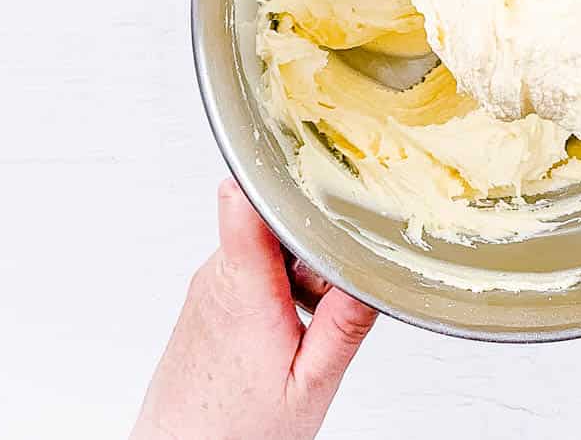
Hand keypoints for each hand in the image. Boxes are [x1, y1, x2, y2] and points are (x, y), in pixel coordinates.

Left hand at [132, 179, 377, 438]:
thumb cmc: (234, 432)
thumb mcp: (312, 384)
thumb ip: (345, 324)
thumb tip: (374, 274)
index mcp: (244, 289)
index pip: (242, 198)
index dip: (276, 173)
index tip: (313, 167)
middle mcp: (217, 278)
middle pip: (269, 220)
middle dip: (311, 239)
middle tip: (334, 283)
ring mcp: (207, 288)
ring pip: (262, 244)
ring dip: (296, 267)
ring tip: (310, 316)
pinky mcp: (205, 302)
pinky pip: (249, 268)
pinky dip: (277, 285)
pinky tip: (288, 326)